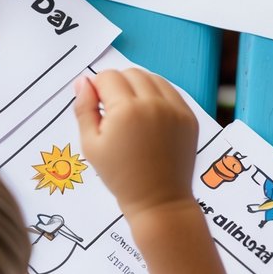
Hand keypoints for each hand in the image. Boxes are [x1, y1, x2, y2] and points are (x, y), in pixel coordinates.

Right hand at [74, 68, 198, 218]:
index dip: (97, 87)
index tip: (97, 104)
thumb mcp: (91, 145)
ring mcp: (175, 109)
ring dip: (138, 86)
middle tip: (113, 110)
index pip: (108, 76)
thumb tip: (83, 82)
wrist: (158, 200)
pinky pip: (171, 91)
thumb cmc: (121, 177)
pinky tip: (149, 115)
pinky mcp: (188, 116)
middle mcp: (153, 103)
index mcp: (126, 110)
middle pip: (130, 72)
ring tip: (131, 112)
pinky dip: (157, 96)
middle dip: (117, 84)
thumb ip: (84, 109)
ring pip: (152, 78)